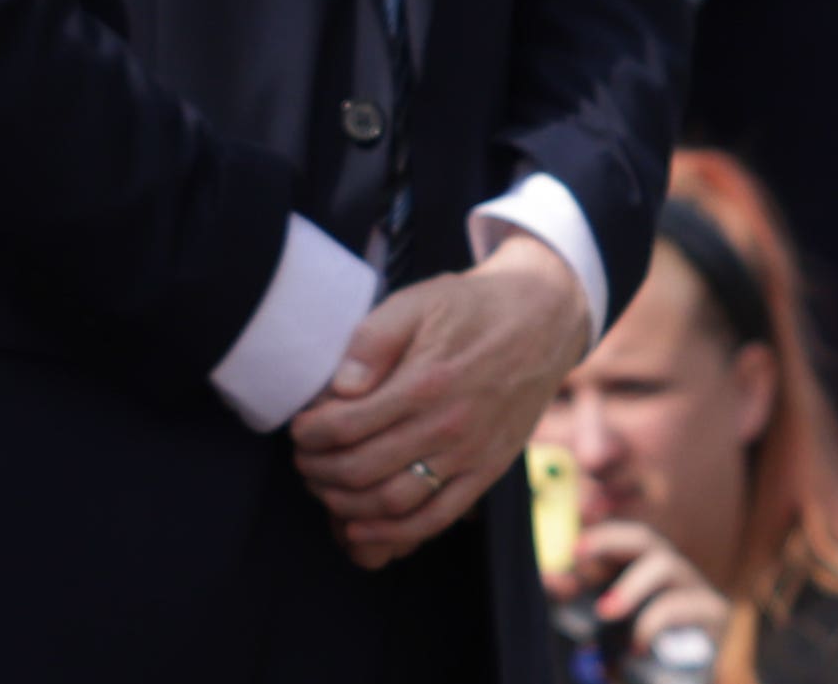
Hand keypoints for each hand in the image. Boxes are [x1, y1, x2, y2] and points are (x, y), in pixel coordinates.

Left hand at [289, 231, 589, 567]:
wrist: (541, 322)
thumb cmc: (468, 308)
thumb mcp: (414, 304)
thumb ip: (371, 342)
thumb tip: (340, 388)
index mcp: (424, 383)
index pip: (346, 425)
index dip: (310, 434)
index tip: (296, 431)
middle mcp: (448, 427)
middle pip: (363, 468)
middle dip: (318, 471)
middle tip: (301, 461)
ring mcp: (470, 456)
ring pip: (395, 501)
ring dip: (347, 505)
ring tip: (321, 489)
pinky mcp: (487, 473)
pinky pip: (439, 518)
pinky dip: (396, 533)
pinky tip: (362, 532)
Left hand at [567, 517, 732, 659]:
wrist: (683, 675)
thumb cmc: (638, 639)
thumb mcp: (604, 615)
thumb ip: (579, 596)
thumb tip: (548, 580)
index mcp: (638, 560)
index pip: (616, 532)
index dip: (592, 526)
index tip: (566, 537)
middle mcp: (667, 564)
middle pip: (643, 535)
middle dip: (608, 537)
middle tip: (576, 552)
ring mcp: (693, 583)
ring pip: (665, 564)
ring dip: (630, 587)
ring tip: (605, 612)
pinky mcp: (714, 610)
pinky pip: (681, 606)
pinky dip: (653, 624)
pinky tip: (635, 646)